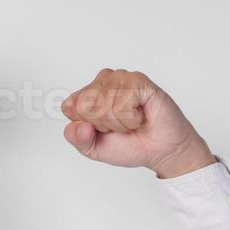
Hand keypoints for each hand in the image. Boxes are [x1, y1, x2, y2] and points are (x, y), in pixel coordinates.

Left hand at [60, 68, 215, 178]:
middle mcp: (102, 82)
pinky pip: (122, 104)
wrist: (160, 151)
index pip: (69, 106)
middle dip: (103, 125)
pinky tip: (141, 115)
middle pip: (85, 105)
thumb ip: (77, 139)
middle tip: (120, 125)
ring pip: (103, 106)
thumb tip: (79, 126)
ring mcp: (120, 78)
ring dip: (120, 123)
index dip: (86, 127)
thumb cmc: (130, 145)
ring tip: (132, 121)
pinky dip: (131, 119)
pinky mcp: (138, 80)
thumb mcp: (93, 149)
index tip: (103, 130)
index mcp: (87, 95)